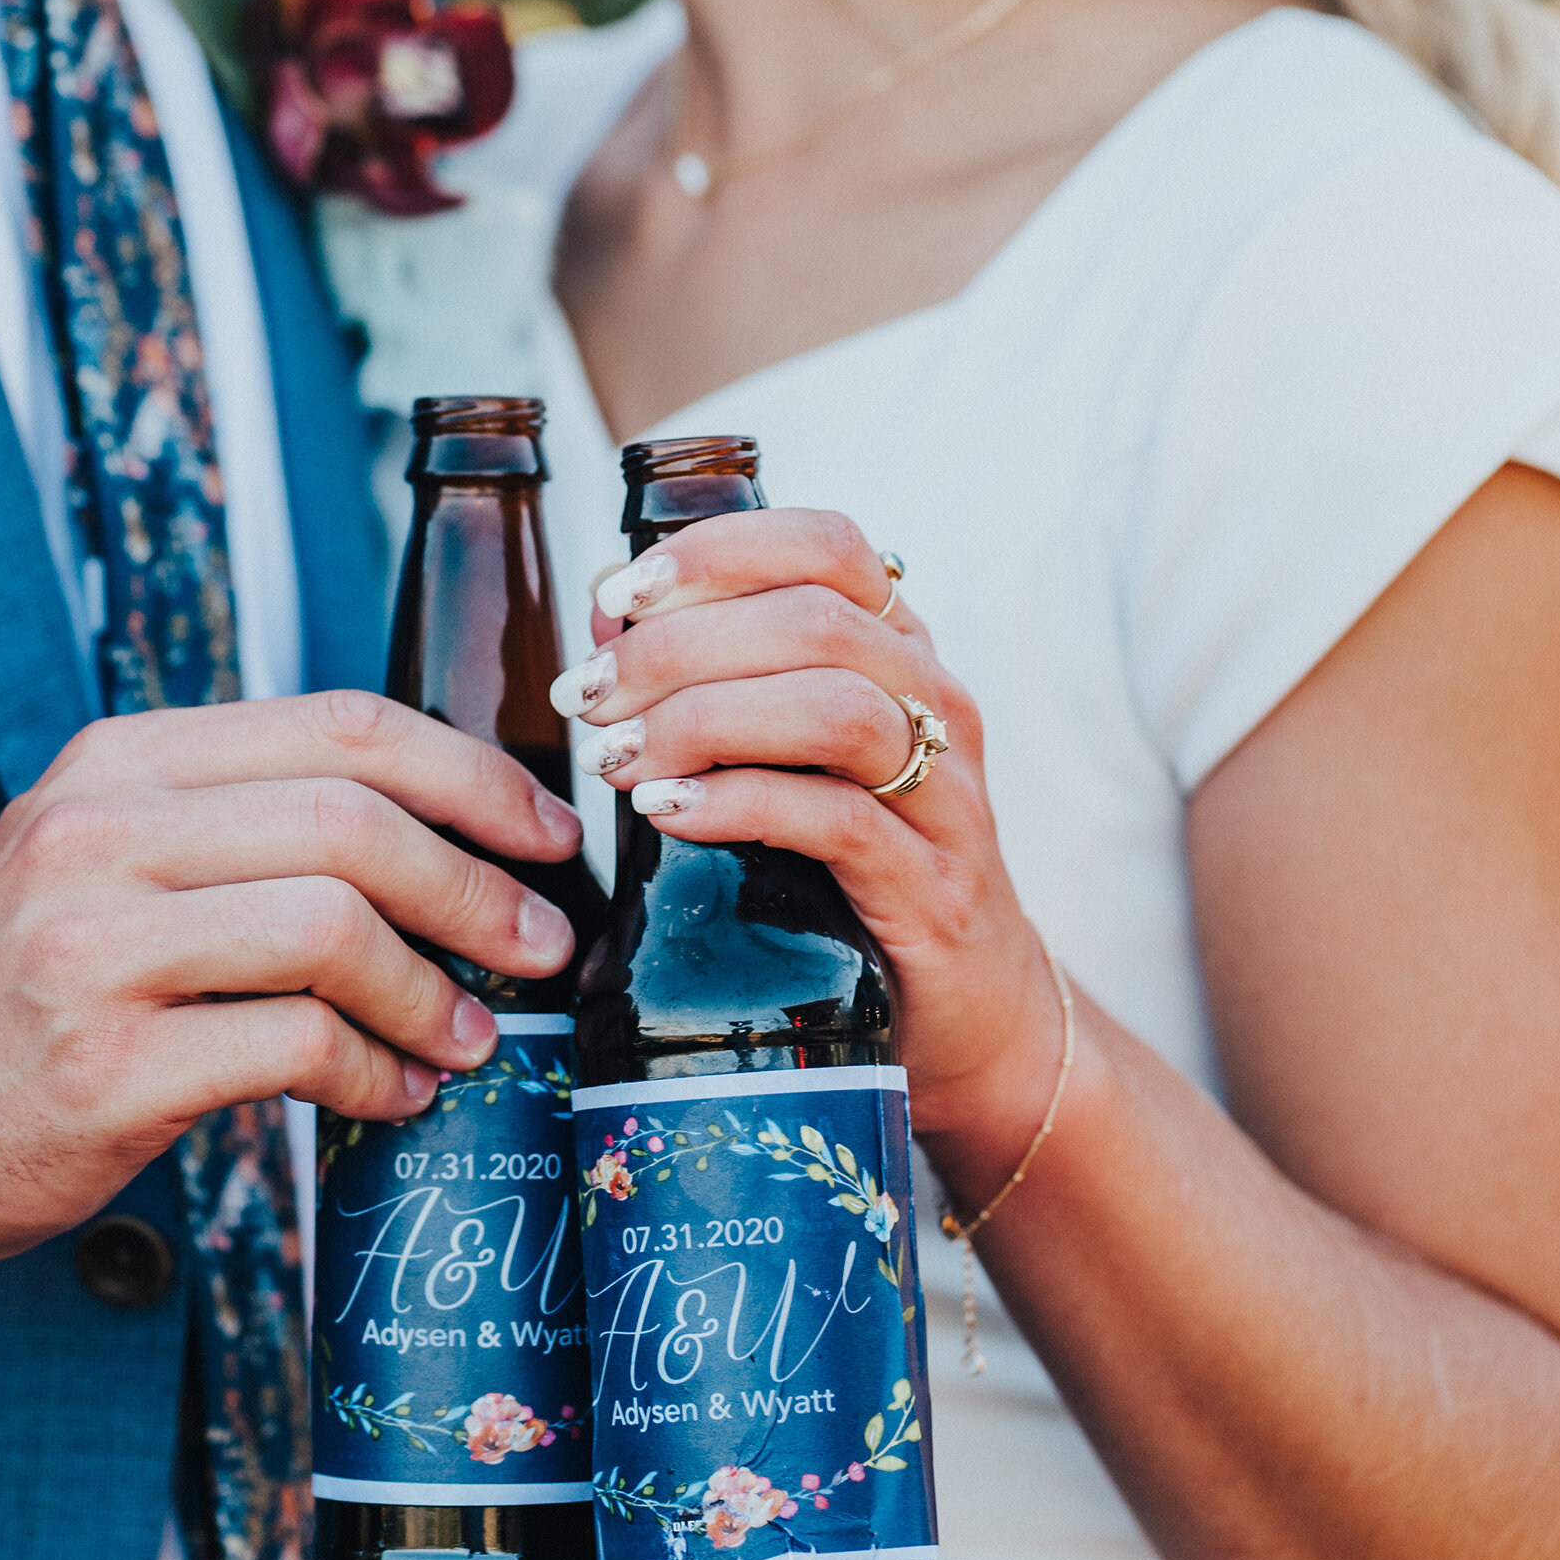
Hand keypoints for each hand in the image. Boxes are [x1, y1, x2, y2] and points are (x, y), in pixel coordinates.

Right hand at [0, 692, 579, 1290]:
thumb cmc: (17, 981)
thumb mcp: (102, 850)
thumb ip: (238, 817)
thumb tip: (447, 830)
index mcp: (121, 762)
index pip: (340, 725)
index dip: (471, 774)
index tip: (544, 831)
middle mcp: (102, 838)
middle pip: (351, 823)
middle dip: (475, 886)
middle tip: (538, 945)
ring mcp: (96, 954)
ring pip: (333, 929)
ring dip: (436, 991)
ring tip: (472, 1033)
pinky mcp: (106, 1072)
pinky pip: (293, 1050)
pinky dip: (375, 1072)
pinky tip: (395, 1093)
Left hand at [554, 510, 1063, 1200]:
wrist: (972, 1013)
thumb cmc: (859, 869)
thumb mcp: (794, 756)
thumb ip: (718, 681)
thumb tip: (609, 621)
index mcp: (901, 652)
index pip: (827, 546)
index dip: (718, 549)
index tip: (617, 593)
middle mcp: (936, 705)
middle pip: (815, 622)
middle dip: (679, 645)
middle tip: (587, 694)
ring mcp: (946, 799)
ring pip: (835, 710)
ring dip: (704, 719)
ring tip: (617, 758)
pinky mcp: (933, 890)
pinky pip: (838, 822)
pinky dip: (739, 803)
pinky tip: (668, 811)